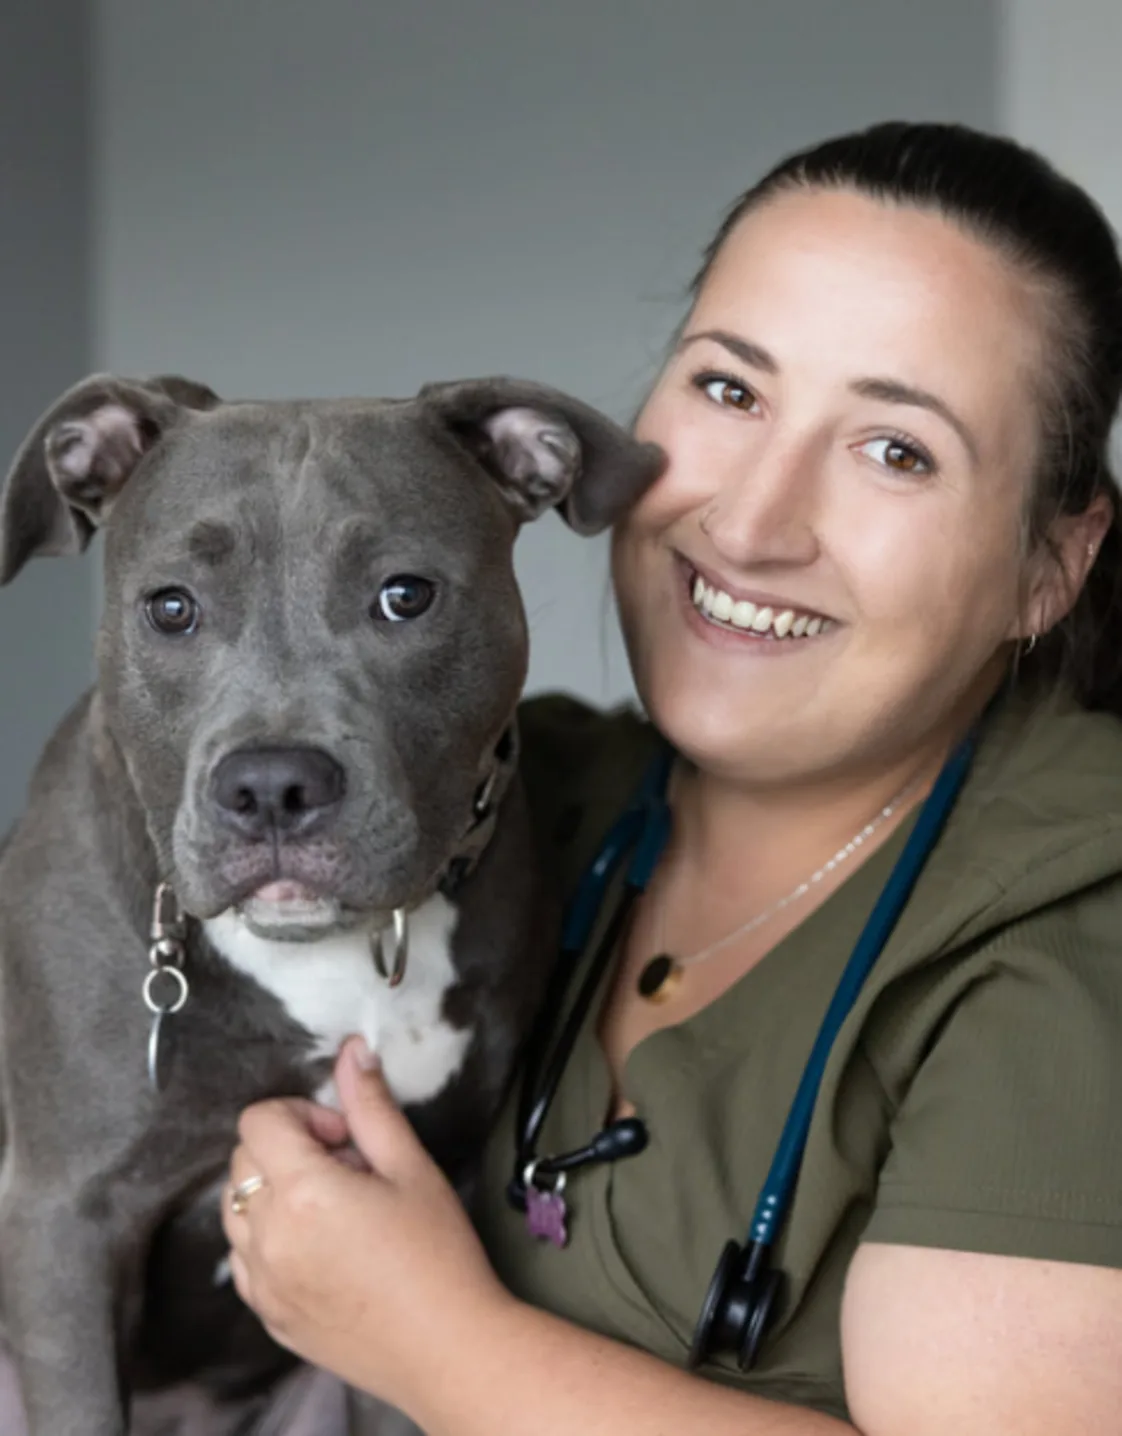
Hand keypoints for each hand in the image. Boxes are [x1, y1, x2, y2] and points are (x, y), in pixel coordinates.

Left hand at [221, 1037, 510, 1407]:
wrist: (449, 1349)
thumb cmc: (439, 1255)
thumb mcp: (411, 1167)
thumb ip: (371, 1105)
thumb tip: (353, 1050)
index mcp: (302, 1193)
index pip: (259, 1120)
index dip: (302, 1113)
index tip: (345, 1137)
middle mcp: (267, 1237)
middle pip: (244, 1160)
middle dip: (290, 1148)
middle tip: (349, 1170)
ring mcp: (261, 1283)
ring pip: (236, 1208)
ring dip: (274, 1192)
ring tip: (335, 1209)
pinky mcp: (267, 1315)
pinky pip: (243, 1258)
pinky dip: (268, 1238)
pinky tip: (321, 1246)